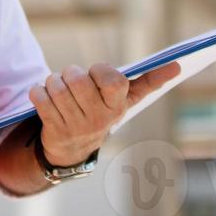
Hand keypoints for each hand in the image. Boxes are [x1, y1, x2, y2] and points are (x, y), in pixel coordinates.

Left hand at [28, 62, 181, 166]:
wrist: (72, 150)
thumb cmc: (102, 112)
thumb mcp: (126, 100)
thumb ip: (149, 80)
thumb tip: (177, 65)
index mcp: (118, 107)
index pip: (113, 80)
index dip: (100, 71)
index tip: (97, 73)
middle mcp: (99, 119)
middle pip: (77, 79)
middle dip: (71, 73)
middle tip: (72, 78)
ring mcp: (76, 126)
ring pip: (57, 86)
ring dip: (53, 81)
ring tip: (57, 86)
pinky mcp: (54, 129)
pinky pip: (40, 98)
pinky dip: (38, 91)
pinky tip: (43, 95)